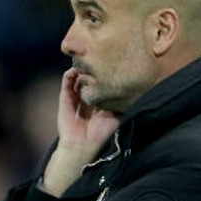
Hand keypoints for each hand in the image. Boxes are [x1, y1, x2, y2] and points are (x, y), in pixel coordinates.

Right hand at [42, 69, 120, 195]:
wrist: (83, 144)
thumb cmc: (102, 133)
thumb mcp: (118, 115)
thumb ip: (122, 101)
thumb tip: (135, 86)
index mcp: (101, 101)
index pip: (104, 82)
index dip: (109, 72)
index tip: (115, 61)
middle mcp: (89, 97)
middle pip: (91, 76)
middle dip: (95, 68)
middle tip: (101, 57)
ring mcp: (76, 96)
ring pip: (79, 76)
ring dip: (82, 68)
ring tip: (88, 60)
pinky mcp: (65, 97)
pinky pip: (66, 81)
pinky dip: (70, 73)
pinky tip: (76, 70)